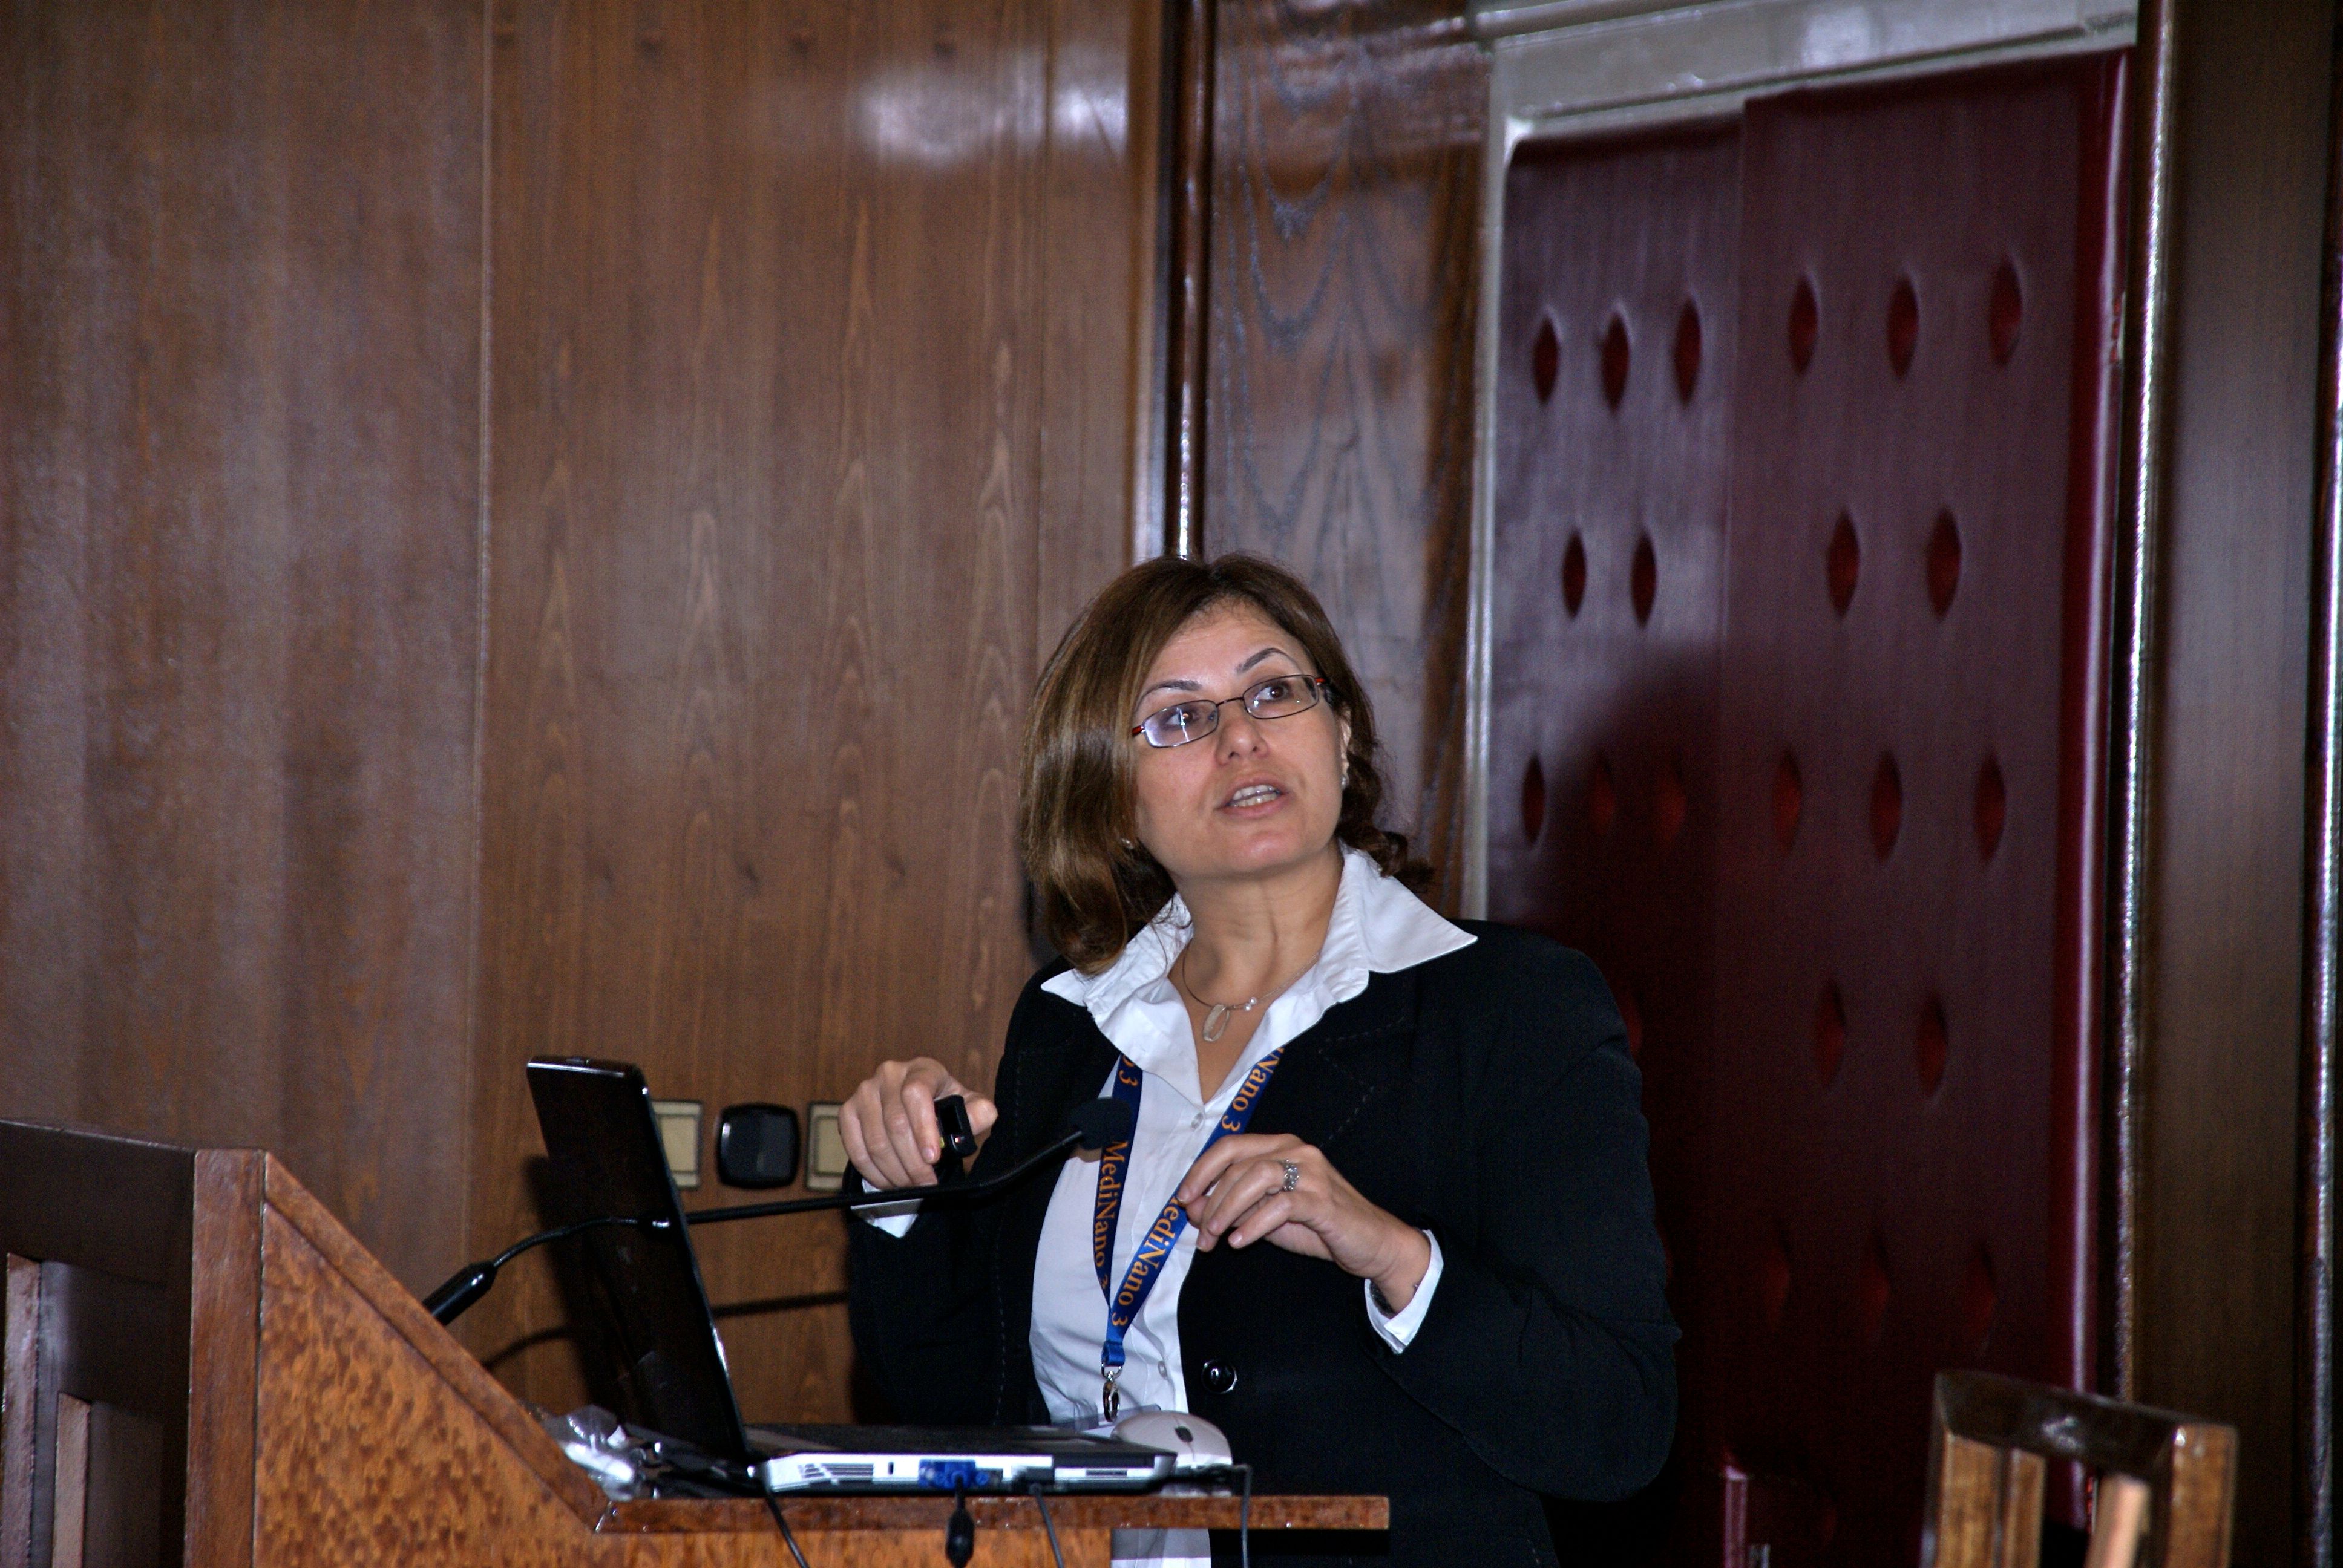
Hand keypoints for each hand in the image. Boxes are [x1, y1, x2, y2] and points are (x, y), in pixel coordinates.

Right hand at [838, 1058, 997, 1190]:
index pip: (916, 1093)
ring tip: (910, 1185)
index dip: (923, 1128)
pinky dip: (872, 1171)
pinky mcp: (848, 1111)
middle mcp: (890, 1074)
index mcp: (923, 1069)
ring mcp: (865, 1091)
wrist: (918, 1110)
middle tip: (925, 1182)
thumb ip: (979, 1112)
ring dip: (894, 1171)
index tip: (933, 1158)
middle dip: (912, 1161)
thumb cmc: (945, 1109)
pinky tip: (888, 1181)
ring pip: (875, 1140)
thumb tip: (982, 1115)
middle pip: (895, 1123)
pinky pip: (854, 1147)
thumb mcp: (969, 1108)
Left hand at [1176, 1134, 1432, 1310]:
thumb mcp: (1268, 1217)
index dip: (1202, 1169)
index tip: (1183, 1197)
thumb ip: (1234, 1208)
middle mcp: (1297, 1151)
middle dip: (1212, 1200)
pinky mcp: (1323, 1200)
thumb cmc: (1319, 1227)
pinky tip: (1240, 1241)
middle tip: (1201, 1233)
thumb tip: (1193, 1208)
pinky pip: (1280, 1205)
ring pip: (1257, 1178)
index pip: (1231, 1146)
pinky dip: (1254, 1223)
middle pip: (1239, 1164)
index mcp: (1282, 1147)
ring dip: (1228, 1209)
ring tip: (1215, 1237)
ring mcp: (1312, 1173)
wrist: (1372, 1244)